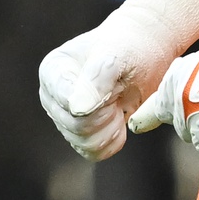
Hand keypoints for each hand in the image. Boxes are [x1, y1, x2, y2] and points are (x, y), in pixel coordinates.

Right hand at [37, 0, 198, 161]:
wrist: (146, 53)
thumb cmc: (131, 47)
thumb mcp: (119, 53)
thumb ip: (98, 77)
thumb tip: (78, 109)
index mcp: (52, 71)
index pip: (70, 105)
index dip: (99, 100)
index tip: (113, 82)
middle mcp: (52, 97)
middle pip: (78, 127)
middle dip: (108, 111)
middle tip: (120, 89)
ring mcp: (64, 118)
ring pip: (86, 143)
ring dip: (112, 125)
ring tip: (119, 99)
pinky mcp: (80, 136)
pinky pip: (96, 152)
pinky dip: (114, 137)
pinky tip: (119, 114)